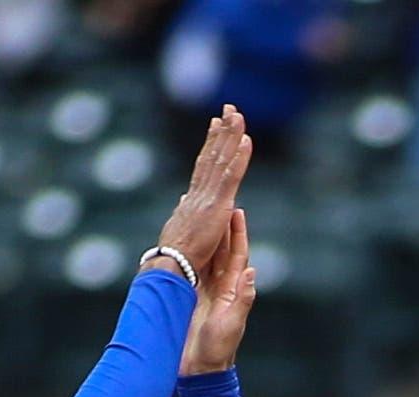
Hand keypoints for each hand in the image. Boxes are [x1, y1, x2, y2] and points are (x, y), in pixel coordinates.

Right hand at [155, 106, 253, 281]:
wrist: (172, 267)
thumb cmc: (174, 258)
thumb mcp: (180, 229)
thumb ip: (185, 212)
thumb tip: (183, 201)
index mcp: (192, 200)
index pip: (203, 166)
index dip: (210, 143)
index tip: (215, 124)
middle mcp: (199, 193)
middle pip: (212, 155)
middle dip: (221, 130)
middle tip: (229, 108)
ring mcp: (208, 197)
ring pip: (221, 159)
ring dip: (230, 135)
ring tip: (237, 114)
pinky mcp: (218, 206)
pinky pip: (231, 176)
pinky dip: (239, 157)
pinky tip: (246, 140)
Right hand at [181, 207, 256, 373]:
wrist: (200, 371)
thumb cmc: (218, 350)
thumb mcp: (232, 323)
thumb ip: (242, 299)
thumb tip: (251, 271)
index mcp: (232, 290)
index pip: (237, 255)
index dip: (237, 233)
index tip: (236, 210)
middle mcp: (220, 288)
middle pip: (221, 251)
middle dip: (220, 226)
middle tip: (216, 202)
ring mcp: (205, 293)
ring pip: (206, 258)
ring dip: (204, 237)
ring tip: (198, 214)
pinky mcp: (190, 300)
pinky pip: (191, 272)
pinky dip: (189, 255)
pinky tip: (183, 243)